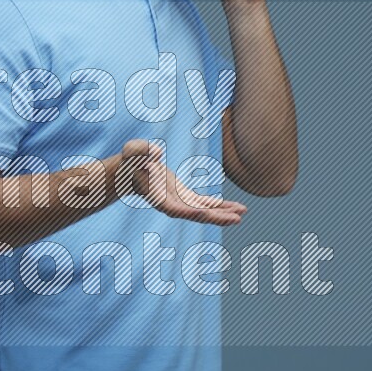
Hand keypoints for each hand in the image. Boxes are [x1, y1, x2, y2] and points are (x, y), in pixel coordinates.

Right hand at [120, 138, 247, 225]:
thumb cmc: (130, 162)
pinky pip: (204, 203)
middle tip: (237, 219)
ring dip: (223, 212)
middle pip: (195, 214)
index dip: (189, 211)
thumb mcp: (132, 152)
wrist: (129, 172)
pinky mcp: (185, 196)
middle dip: (216, 217)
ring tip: (243, 213)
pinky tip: (235, 207)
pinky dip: (219, 205)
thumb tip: (156, 151)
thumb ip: (140, 151)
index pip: (175, 208)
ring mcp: (180, 201)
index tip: (204, 213)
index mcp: (158, 197)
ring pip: (204, 210)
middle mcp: (171, 204)